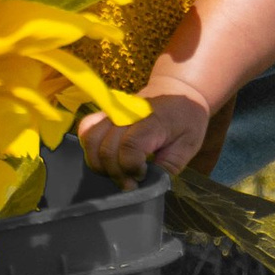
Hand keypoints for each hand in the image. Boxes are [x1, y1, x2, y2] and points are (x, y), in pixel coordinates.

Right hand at [79, 88, 210, 178]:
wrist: (178, 89)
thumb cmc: (186, 118)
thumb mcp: (189, 144)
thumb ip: (169, 165)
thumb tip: (149, 184)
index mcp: (153, 121)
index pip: (130, 146)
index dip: (132, 168)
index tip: (142, 176)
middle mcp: (127, 114)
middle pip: (107, 149)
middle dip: (116, 173)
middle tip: (131, 182)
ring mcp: (112, 111)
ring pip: (91, 140)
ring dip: (101, 164)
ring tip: (118, 172)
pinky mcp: (104, 113)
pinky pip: (86, 131)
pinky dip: (90, 149)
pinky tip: (106, 160)